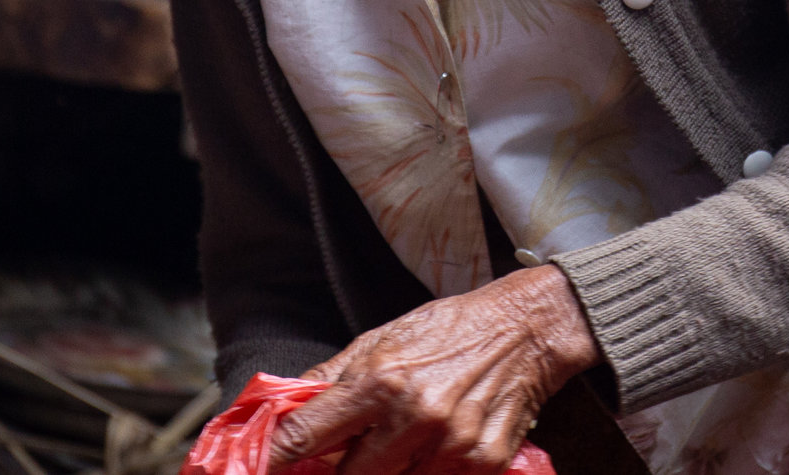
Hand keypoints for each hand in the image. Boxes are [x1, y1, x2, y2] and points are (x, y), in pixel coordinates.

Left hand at [269, 266, 598, 474]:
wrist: (526, 328)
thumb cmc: (451, 329)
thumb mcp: (383, 338)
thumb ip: (332, 377)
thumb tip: (283, 406)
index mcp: (380, 380)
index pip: (308, 436)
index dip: (277, 459)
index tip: (261, 469)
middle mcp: (413, 416)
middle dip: (340, 473)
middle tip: (343, 461)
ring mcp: (450, 446)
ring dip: (388, 473)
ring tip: (398, 448)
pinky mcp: (483, 464)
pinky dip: (430, 474)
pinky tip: (434, 454)